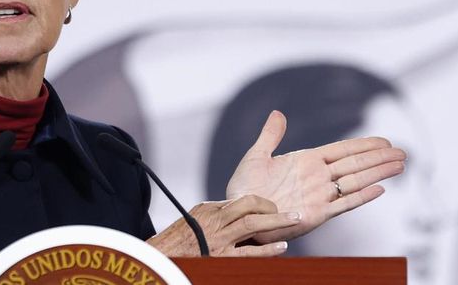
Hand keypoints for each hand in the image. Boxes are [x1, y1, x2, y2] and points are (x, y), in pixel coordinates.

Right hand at [147, 195, 300, 256]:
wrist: (163, 257)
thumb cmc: (179, 238)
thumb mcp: (196, 218)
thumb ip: (217, 212)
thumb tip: (238, 208)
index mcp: (210, 209)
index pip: (241, 200)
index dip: (262, 203)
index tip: (273, 207)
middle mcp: (215, 221)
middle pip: (249, 206)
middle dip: (273, 208)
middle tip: (292, 212)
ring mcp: (219, 239)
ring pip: (252, 225)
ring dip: (276, 223)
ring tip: (294, 221)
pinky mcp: (221, 257)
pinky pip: (249, 252)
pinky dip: (268, 249)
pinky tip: (282, 247)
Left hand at [226, 111, 405, 242]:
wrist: (238, 213)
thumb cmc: (245, 187)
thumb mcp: (257, 156)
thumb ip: (270, 135)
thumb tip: (277, 113)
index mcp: (306, 161)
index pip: (342, 150)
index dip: (364, 145)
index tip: (385, 140)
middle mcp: (317, 177)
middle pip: (355, 164)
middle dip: (379, 157)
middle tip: (403, 152)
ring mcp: (319, 195)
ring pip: (355, 181)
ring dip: (378, 173)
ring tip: (400, 165)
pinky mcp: (317, 214)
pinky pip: (343, 204)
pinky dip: (361, 196)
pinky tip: (380, 189)